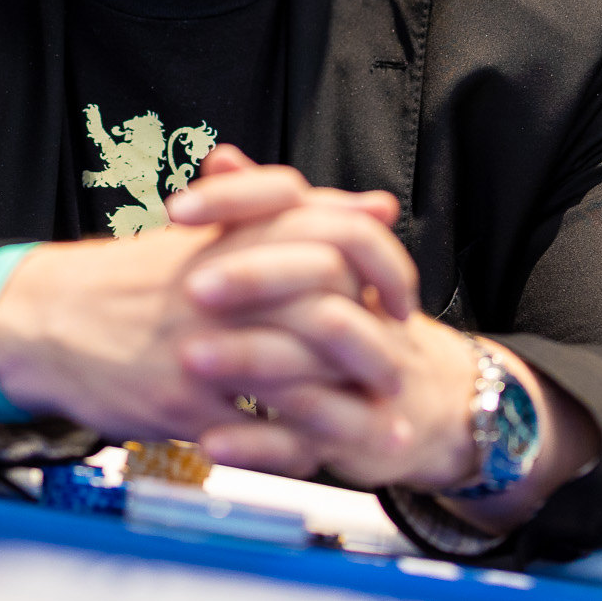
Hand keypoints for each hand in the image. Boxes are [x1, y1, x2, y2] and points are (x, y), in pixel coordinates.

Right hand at [0, 147, 415, 441]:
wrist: (44, 320)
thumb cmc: (127, 282)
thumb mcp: (207, 234)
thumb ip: (295, 219)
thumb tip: (376, 204)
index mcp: (230, 235)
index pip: (332, 233)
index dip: (382, 267)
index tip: (400, 300)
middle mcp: (220, 284)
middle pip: (329, 307)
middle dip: (375, 348)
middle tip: (401, 371)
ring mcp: (202, 344)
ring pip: (303, 376)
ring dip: (352, 408)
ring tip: (384, 428)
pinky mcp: (182, 400)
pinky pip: (260, 433)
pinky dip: (299, 448)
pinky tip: (319, 454)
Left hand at [176, 149, 601, 530]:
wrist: (422, 399)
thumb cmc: (346, 317)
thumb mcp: (307, 257)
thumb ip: (264, 211)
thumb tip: (222, 157)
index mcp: (345, 250)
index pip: (302, 204)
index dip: (241, 202)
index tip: (179, 210)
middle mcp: (365, 301)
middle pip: (322, 273)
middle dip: (254, 279)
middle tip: (191, 286)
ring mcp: (367, 368)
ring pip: (317, 356)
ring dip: (249, 358)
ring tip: (189, 359)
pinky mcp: (360, 431)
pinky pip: (309, 441)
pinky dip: (258, 443)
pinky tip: (211, 440)